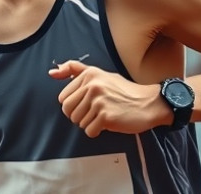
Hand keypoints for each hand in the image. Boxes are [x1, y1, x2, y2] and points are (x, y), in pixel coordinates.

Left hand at [48, 61, 168, 137]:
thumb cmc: (124, 91)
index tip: (87, 104)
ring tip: (103, 116)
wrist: (149, 103)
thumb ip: (75, 70)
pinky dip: (97, 131)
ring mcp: (99, 101)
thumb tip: (52, 72)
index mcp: (89, 75)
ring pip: (78, 122)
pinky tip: (108, 123)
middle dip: (78, 116)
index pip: (63, 98)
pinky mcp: (106, 116)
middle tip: (93, 113)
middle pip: (68, 111)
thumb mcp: (99, 74)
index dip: (74, 105)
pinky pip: (89, 131)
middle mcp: (92, 86)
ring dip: (89, 123)